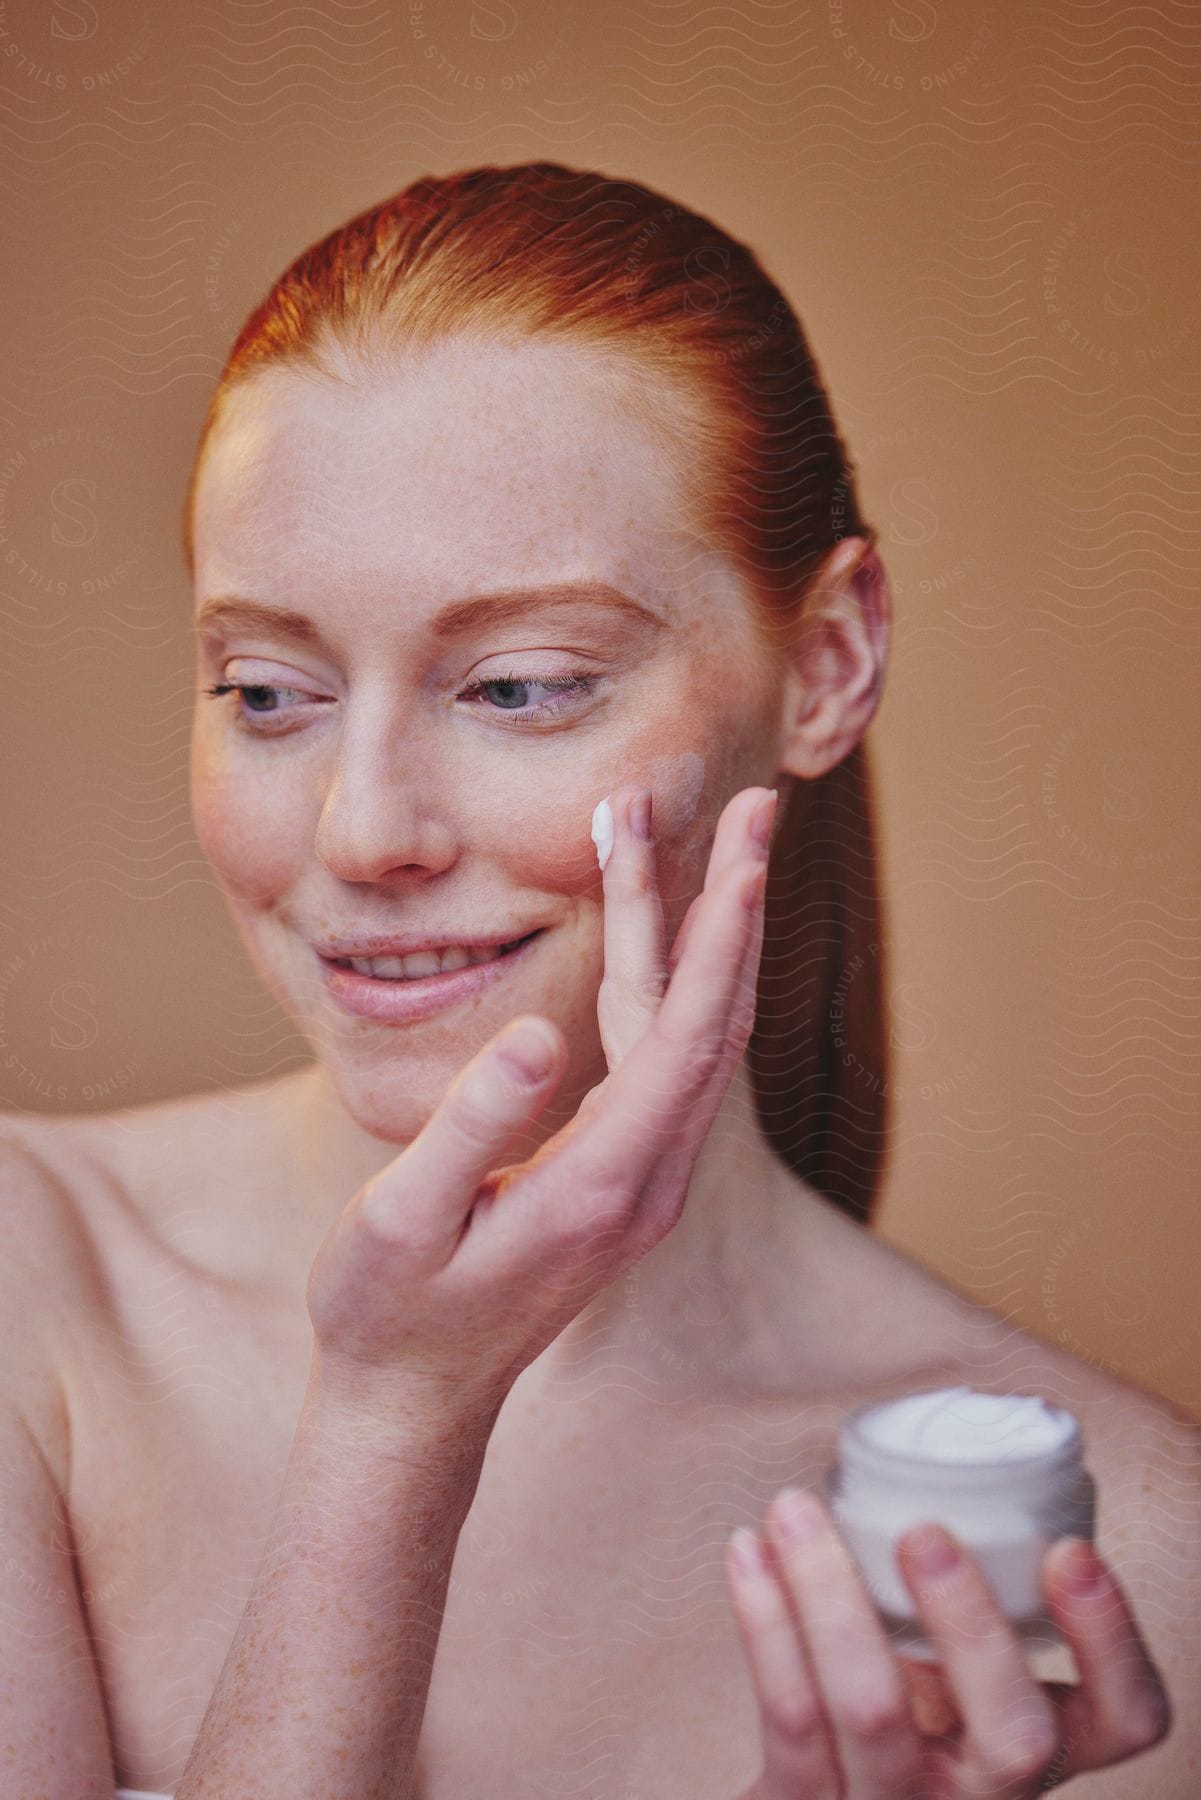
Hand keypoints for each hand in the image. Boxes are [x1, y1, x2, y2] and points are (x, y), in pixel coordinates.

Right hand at [306, 781, 776, 1413]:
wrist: (416, 1404)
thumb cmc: (392, 1314)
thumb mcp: (404, 1222)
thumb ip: (470, 1128)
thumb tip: (538, 1035)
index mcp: (604, 1184)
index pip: (683, 1038)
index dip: (715, 939)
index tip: (745, 851)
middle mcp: (648, 1180)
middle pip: (710, 1021)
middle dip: (730, 907)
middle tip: (753, 806)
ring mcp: (645, 1181)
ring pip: (693, 1034)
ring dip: (696, 933)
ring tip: (691, 836)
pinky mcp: (624, 1176)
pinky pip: (663, 1057)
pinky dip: (662, 978)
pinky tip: (648, 926)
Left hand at [725, 1487, 1171, 1796]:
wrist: (811, 1796)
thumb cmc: (888, 1712)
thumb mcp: (948, 1675)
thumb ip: (966, 1603)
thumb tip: (936, 1454)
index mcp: (1036, 1746)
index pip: (1124, 1719)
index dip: (1109, 1641)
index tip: (1067, 1550)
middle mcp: (982, 1795)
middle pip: (1015, 1736)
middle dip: (973, 1625)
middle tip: (924, 1533)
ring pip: (874, 1711)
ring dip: (831, 1591)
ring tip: (795, 1508)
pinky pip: (788, 1715)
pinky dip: (765, 1619)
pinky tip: (748, 1552)